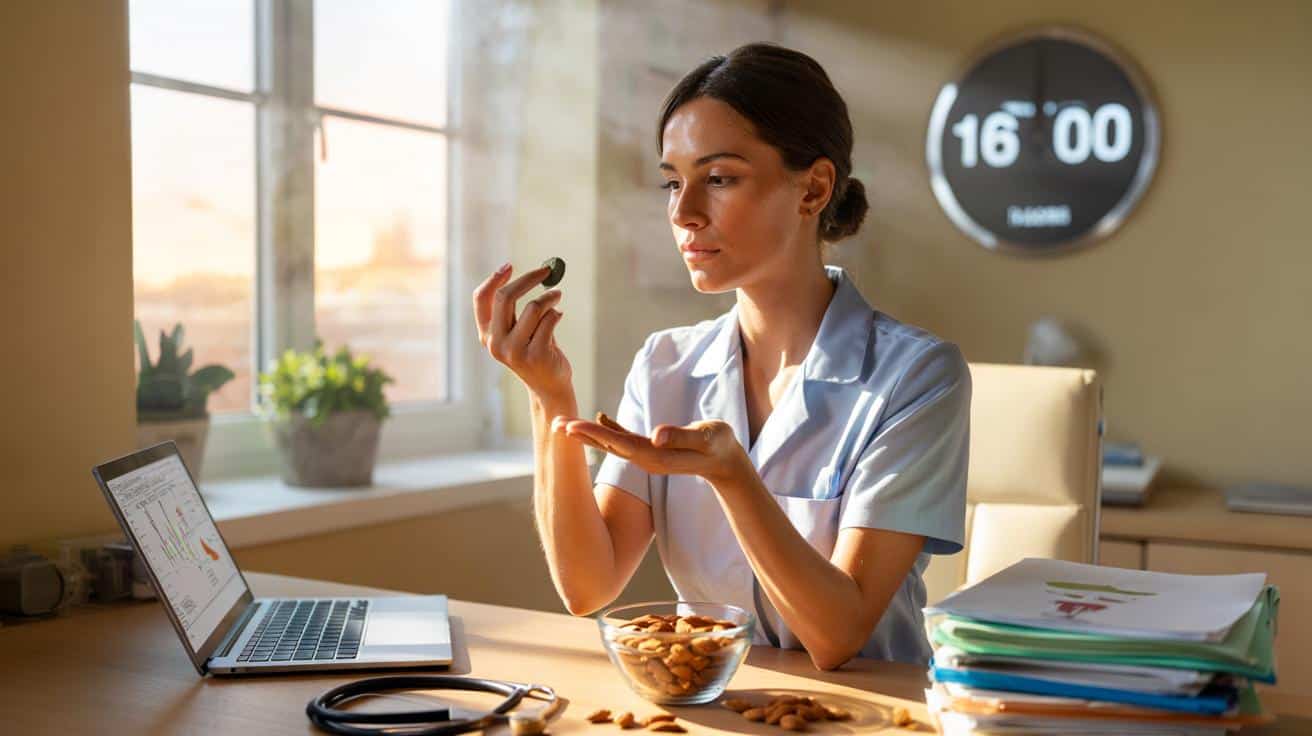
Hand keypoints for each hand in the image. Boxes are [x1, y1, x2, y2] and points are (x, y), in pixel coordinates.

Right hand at [473, 262, 571, 397]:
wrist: (549, 386)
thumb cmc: (535, 350)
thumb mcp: (517, 330)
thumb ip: (515, 308)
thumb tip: (533, 273)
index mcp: (487, 335)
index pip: (482, 299)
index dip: (494, 278)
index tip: (509, 266)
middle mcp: (496, 343)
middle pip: (506, 297)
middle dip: (528, 278)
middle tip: (546, 270)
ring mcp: (514, 351)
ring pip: (533, 307)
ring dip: (550, 296)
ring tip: (557, 296)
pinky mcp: (536, 355)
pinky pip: (549, 320)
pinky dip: (556, 313)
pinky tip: (558, 316)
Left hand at [552, 412, 750, 485]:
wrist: (727, 462)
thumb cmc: (719, 447)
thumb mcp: (706, 439)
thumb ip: (682, 436)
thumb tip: (656, 436)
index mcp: (654, 456)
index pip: (617, 444)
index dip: (592, 434)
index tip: (569, 428)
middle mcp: (645, 457)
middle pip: (607, 444)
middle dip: (580, 435)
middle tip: (553, 424)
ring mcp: (647, 454)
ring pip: (612, 442)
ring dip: (588, 433)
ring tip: (565, 425)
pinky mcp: (652, 448)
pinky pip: (626, 438)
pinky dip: (610, 428)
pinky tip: (599, 418)